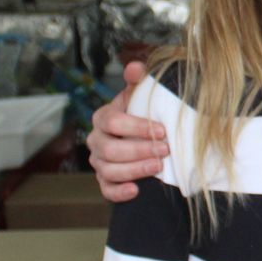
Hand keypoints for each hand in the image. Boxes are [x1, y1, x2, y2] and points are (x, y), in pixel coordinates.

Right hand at [88, 61, 166, 202]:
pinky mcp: (105, 181)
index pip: (112, 122)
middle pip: (110, 149)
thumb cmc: (142, 115)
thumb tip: (135, 67)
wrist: (143, 138)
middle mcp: (96, 140)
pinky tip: (136, 190)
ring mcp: (99, 162)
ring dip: (135, 170)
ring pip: (109, 170)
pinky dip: (119, 192)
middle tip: (165, 150)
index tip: (162, 130)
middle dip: (139, 150)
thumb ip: (138, 81)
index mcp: (103, 118)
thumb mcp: (140, 96)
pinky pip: (106, 190)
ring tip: (158, 167)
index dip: (136, 127)